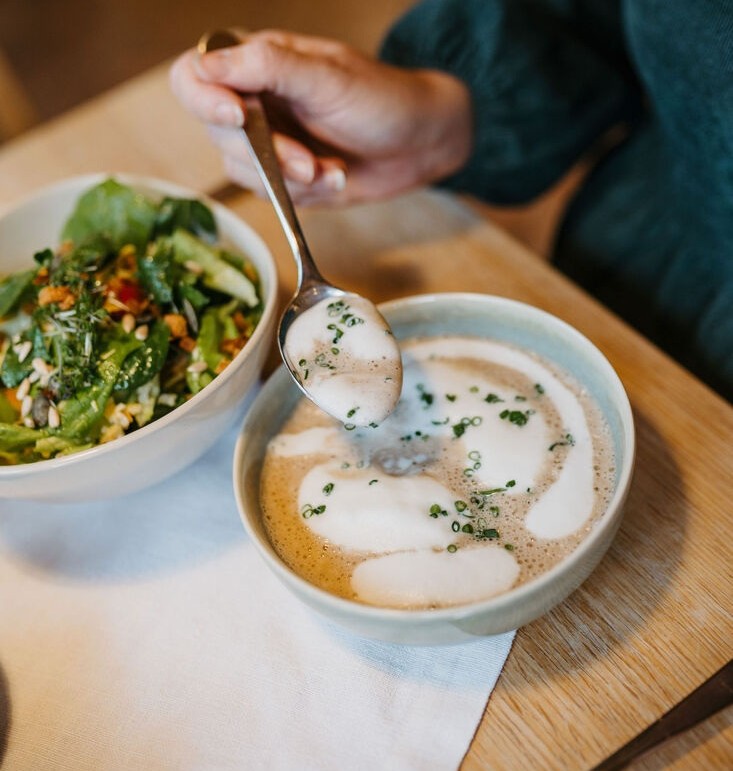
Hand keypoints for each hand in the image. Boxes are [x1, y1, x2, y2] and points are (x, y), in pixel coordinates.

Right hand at [169, 30, 471, 204]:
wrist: (418, 145)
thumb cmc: (380, 99)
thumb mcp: (328, 76)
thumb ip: (268, 66)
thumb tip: (208, 65)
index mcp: (256, 62)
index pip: (194, 75)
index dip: (203, 98)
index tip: (237, 116)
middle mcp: (252, 101)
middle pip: (216, 131)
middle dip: (265, 153)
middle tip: (308, 161)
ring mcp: (266, 142)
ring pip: (241, 169)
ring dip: (287, 178)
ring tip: (329, 169)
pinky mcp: (282, 177)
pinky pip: (268, 194)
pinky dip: (302, 193)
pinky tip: (332, 177)